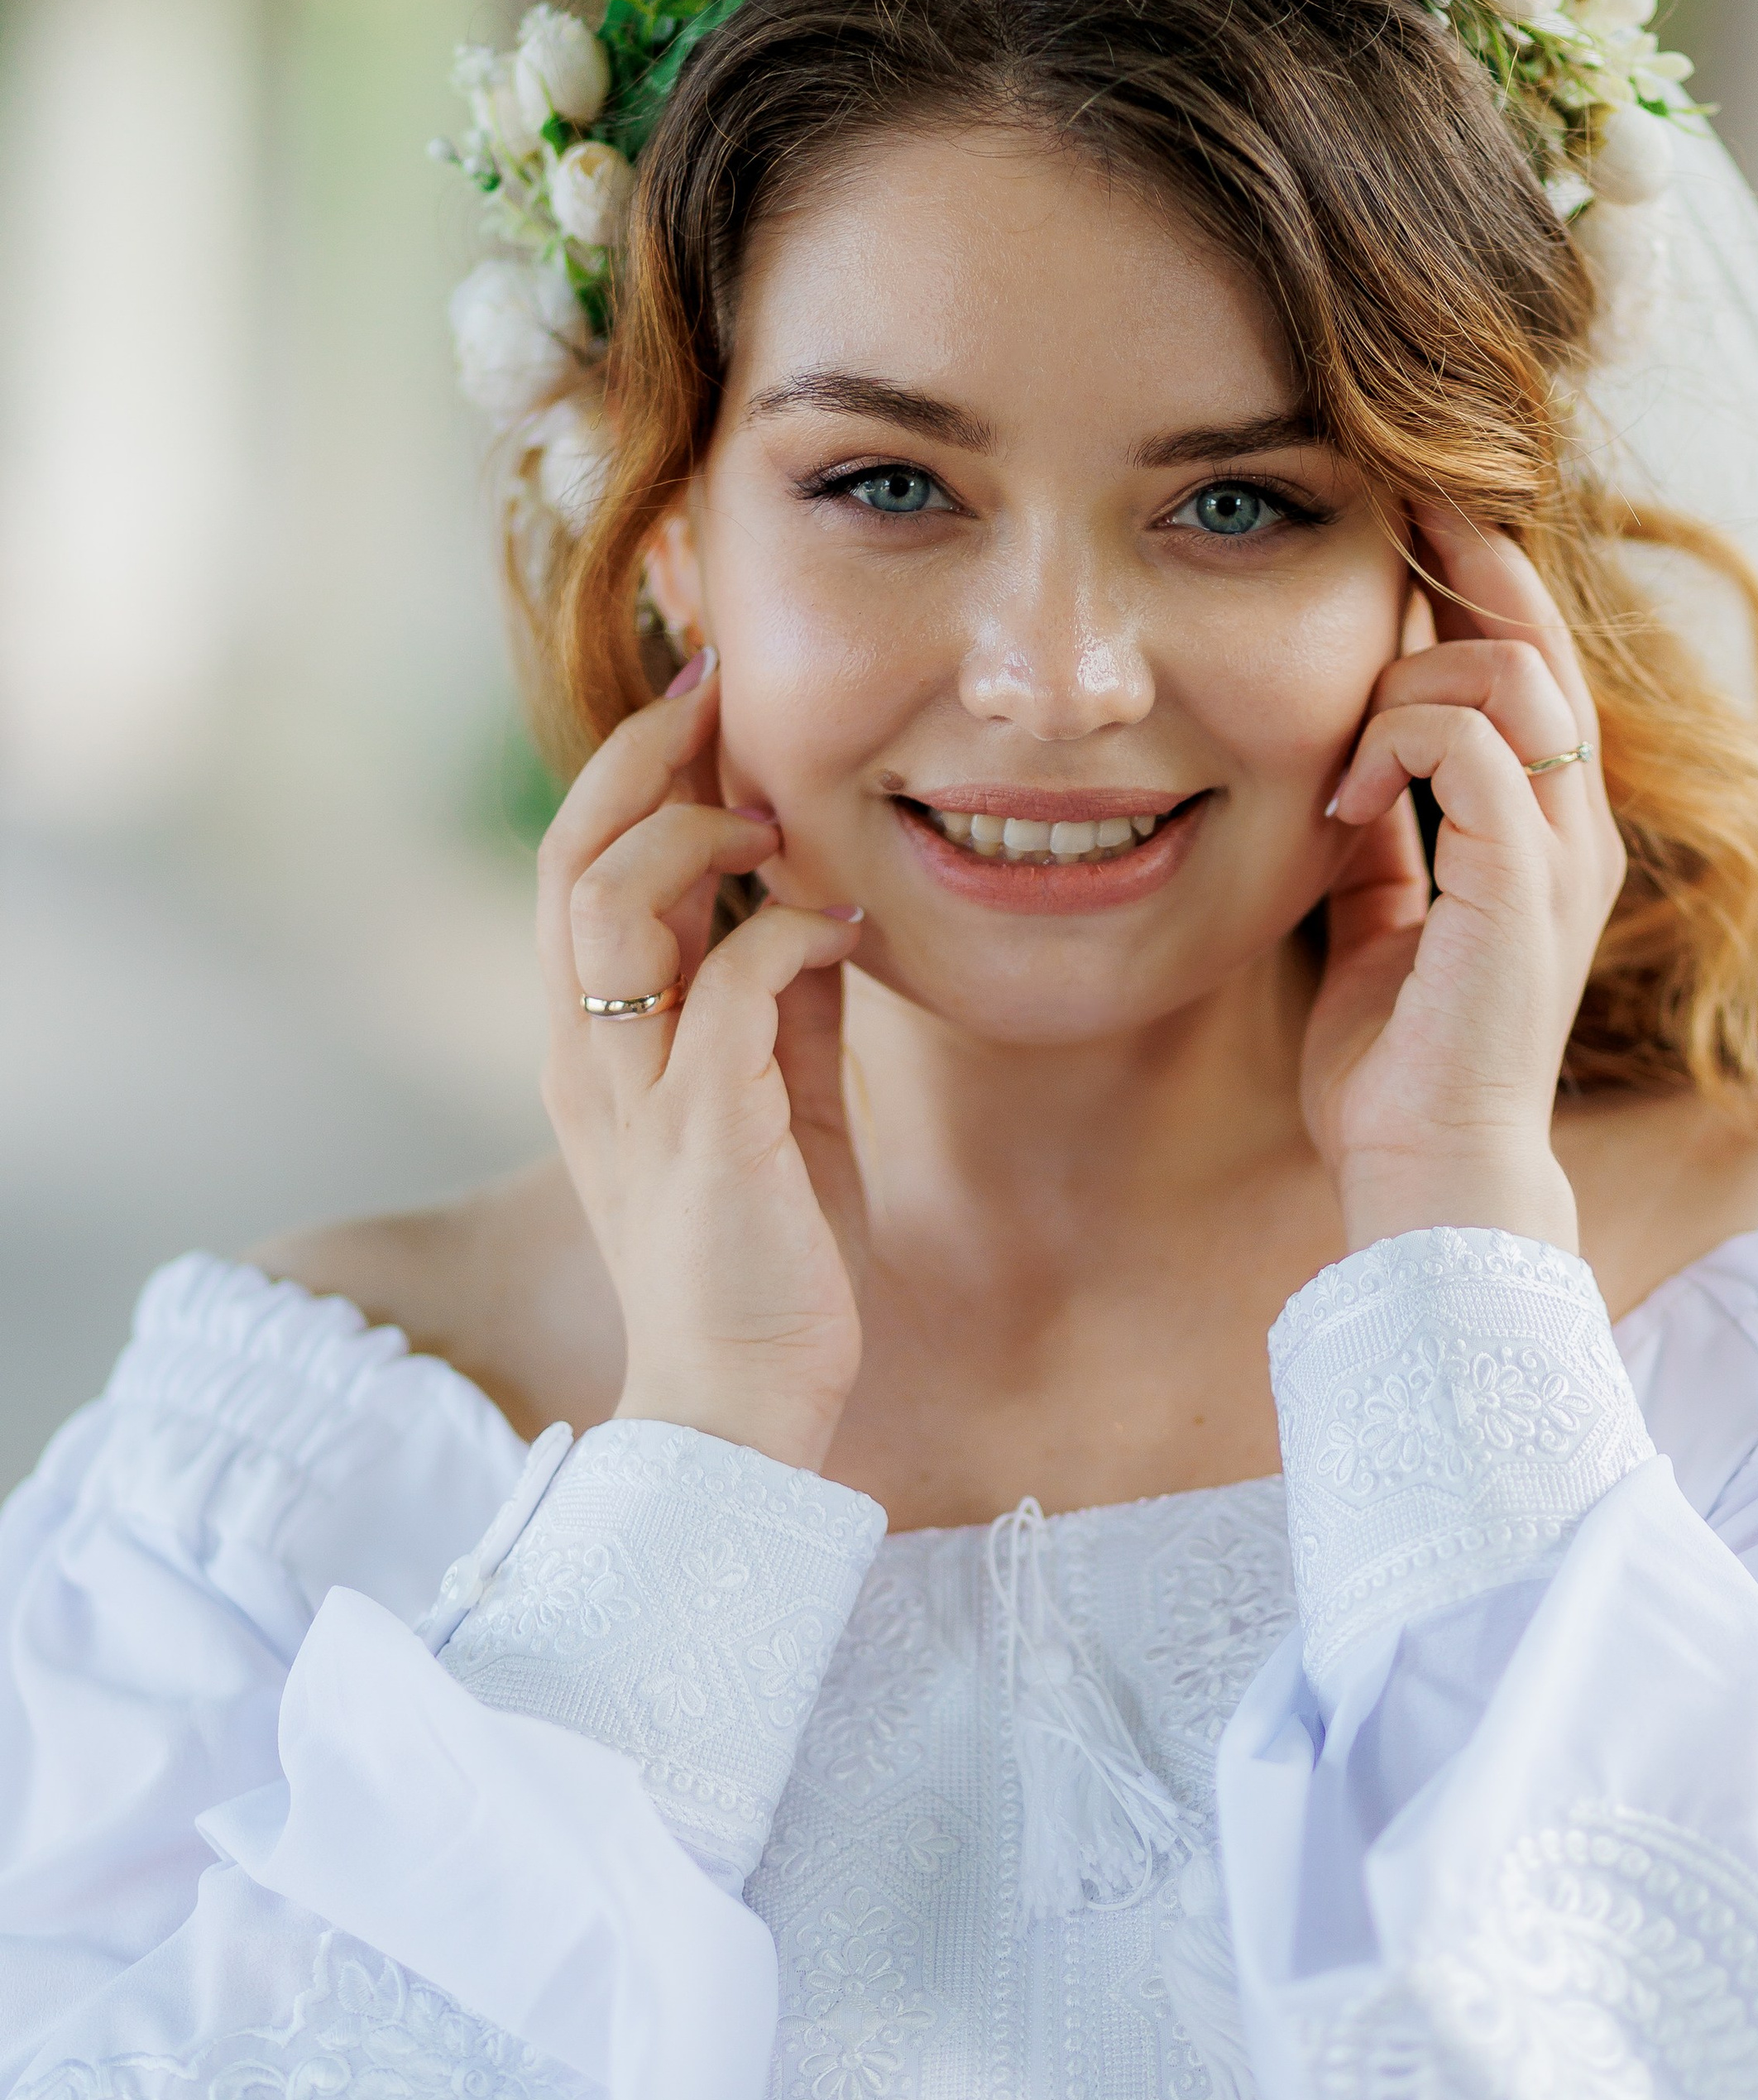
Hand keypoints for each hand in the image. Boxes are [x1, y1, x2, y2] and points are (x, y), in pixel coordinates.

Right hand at [538, 663, 866, 1464]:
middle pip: (571, 860)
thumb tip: (815, 912)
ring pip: (610, 902)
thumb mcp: (772, 1110)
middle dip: (643, 757)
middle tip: (718, 691)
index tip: (706, 705)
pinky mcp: (704, 1132)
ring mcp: (636, 1093)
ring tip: (771, 814)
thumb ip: (776, 1012)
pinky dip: (790, 933)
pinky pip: (732, 986)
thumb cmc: (764, 1264)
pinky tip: (845, 927)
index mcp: (594, 1051)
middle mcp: (588, 1060)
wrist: (741, 1408)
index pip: (576, 874)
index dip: (630, 774)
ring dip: (693, 831)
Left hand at [1300, 503, 1625, 1252]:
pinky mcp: (1524, 883)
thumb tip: (1344, 769)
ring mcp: (1558, 853)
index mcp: (1545, 829)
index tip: (1403, 522)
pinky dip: (1397, 745)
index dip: (1475, 580)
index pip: (1527, 661)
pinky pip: (1476, 745)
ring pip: (1510, 675)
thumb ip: (1386, 842)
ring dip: (1406, 684)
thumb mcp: (1381, 924)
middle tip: (1390, 502)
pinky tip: (1342, 804)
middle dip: (1463, 559)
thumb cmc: (1399, 1068)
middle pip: (1539, 637)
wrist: (1427, 1174)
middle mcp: (1572, 827)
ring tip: (1340, 760)